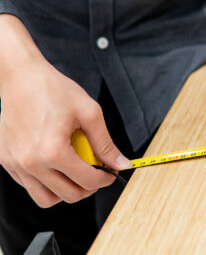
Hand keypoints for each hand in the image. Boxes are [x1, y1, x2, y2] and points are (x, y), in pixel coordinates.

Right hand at [0, 15, 130, 207]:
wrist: (21, 78)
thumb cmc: (54, 91)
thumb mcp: (89, 113)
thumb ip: (105, 143)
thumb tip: (121, 163)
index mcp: (53, 152)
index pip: (87, 180)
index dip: (105, 179)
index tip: (111, 173)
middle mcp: (30, 164)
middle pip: (68, 195)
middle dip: (89, 188)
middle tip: (97, 173)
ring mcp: (15, 165)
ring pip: (45, 199)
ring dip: (65, 191)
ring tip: (76, 173)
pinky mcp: (6, 162)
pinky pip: (29, 186)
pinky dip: (46, 182)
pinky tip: (57, 164)